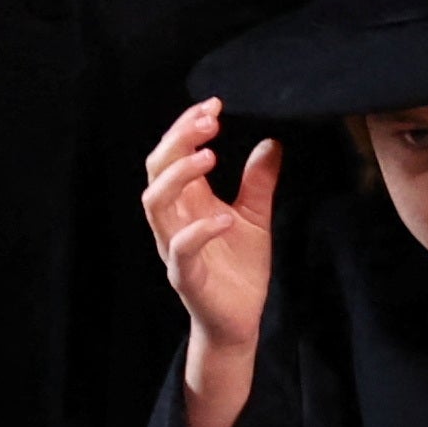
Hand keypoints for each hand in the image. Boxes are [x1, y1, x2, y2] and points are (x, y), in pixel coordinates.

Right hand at [142, 98, 279, 348]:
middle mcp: (174, 220)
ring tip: (210, 156)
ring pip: (155, 204)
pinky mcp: (185, 277)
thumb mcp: (255, 217)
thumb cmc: (239, 269)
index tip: (214, 104)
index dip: (186, 126)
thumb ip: (259, 181)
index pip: (173, 154)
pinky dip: (200, 230)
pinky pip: (181, 250)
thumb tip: (271, 142)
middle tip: (210, 121)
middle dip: (179, 140)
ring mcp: (175, 248)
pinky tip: (224, 216)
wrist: (239, 321)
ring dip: (179, 175)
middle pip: (156, 170)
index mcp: (187, 202)